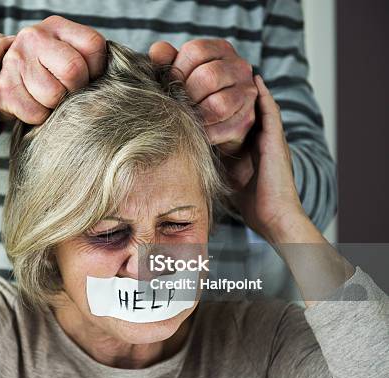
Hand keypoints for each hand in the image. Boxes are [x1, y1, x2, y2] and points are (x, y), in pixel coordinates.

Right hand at [0, 15, 105, 123]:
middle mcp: (34, 37)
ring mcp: (16, 60)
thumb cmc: (47, 71)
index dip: (96, 69)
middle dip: (75, 89)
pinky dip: (40, 116)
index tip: (86, 76)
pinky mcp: (4, 87)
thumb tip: (109, 89)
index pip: (93, 46)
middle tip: (67, 91)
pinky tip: (34, 104)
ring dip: (56, 105)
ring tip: (48, 98)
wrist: (2, 78)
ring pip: (54, 95)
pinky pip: (36, 113)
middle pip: (73, 70)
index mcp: (56, 26)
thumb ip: (88, 61)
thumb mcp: (68, 53)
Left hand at [149, 39, 256, 155]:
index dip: (177, 69)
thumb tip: (157, 51)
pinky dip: (205, 133)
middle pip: (209, 76)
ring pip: (218, 104)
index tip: (170, 84)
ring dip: (197, 115)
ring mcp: (247, 92)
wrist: (214, 121)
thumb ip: (167, 60)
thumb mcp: (179, 71)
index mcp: (220, 49)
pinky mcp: (247, 118)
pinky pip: (222, 128)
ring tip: (188, 117)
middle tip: (178, 105)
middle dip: (187, 95)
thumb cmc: (192, 91)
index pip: (196, 51)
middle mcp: (239, 66)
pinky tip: (197, 131)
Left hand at [224, 75, 305, 241]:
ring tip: (240, 69)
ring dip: (250, 90)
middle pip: (248, 111)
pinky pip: (271, 114)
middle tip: (225, 73)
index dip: (226, 108)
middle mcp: (262, 142)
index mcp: (250, 150)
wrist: (273, 217)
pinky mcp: (277, 142)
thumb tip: (191, 161)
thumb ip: (215, 166)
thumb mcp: (227, 179)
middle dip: (237, 93)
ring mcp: (271, 141)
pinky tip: (256, 83)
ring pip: (260, 108)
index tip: (211, 92)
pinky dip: (264, 97)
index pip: (236, 122)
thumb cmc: (250, 206)